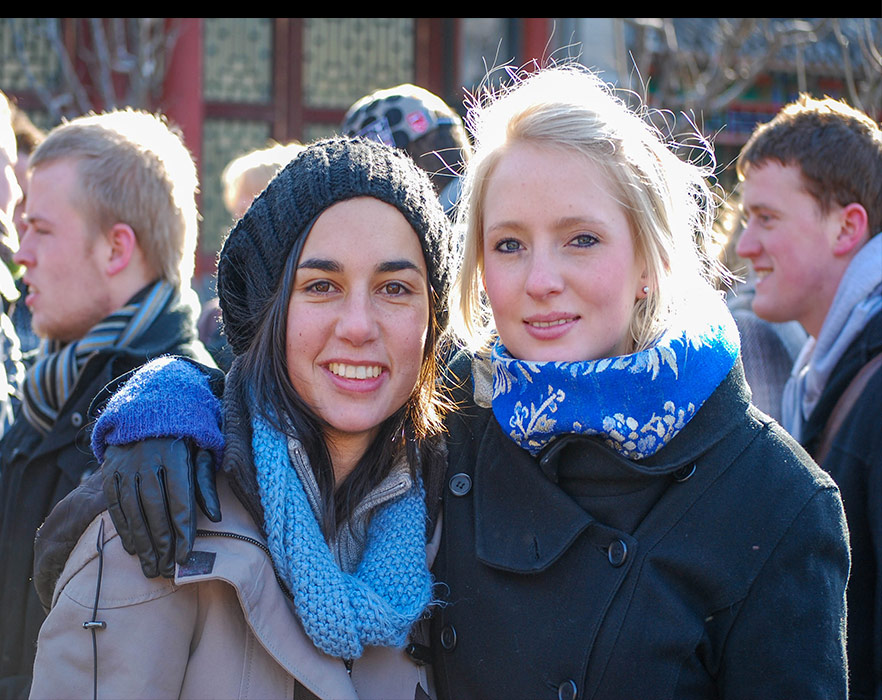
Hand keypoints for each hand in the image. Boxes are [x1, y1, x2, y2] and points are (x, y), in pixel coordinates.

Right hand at [102, 438, 220, 577]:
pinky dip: (123, 528)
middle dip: (161, 543)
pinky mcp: (109, 471)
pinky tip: (132, 549)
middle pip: (155, 509)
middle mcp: (147, 460)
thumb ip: (206, 484)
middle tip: (167, 570)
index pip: (180, 499)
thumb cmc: (185, 438)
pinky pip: (115, 505)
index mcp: (175, 455)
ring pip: (133, 510)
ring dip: (142, 542)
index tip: (186, 556)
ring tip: (150, 567)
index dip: (183, 530)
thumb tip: (214, 518)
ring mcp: (125, 466)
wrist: (149, 410)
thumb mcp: (202, 452)